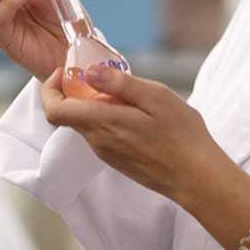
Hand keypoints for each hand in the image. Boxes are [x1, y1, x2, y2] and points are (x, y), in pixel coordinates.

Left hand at [40, 65, 229, 207]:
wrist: (198, 178)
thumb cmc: (182, 136)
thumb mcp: (156, 97)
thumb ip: (120, 83)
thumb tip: (89, 71)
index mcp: (103, 123)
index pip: (55, 110)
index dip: (50, 88)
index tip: (64, 71)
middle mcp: (98, 141)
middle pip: (68, 114)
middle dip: (75, 90)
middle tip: (100, 73)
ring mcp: (106, 153)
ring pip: (85, 123)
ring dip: (94, 104)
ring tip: (125, 92)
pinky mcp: (116, 160)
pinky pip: (100, 134)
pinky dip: (106, 118)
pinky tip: (134, 112)